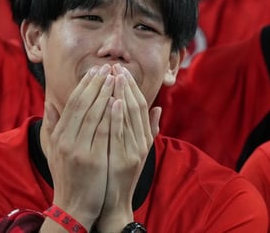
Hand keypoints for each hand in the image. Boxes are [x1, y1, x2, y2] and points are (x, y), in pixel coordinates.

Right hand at [39, 65, 114, 227]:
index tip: (96, 71)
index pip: (73, 103)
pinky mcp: (92, 160)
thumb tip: (50, 102)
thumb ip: (52, 126)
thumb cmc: (66, 177)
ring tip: (115, 77)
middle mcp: (66, 140)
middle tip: (108, 67)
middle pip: (83, 104)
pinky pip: (103, 132)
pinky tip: (118, 100)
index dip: (85, 85)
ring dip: (105, 93)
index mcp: (59, 136)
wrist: (73, 207)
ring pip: (94, 114)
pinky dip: (110, 114)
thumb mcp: (53, 150)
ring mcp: (79, 150)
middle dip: (96, 84)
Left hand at [96, 66, 159, 232]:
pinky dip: (117, 116)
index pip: (140, 106)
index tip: (120, 70)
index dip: (131, 86)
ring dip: (121, 94)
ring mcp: (133, 152)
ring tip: (113, 76)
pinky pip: (119, 134)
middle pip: (136, 107)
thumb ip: (147, 129)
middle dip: (125, 85)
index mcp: (143, 138)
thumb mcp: (136, 150)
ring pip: (128, 117)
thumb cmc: (119, 175)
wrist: (113, 204)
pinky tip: (112, 102)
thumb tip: (158, 108)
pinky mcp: (122, 160)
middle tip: (115, 66)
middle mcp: (142, 143)